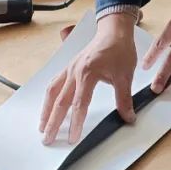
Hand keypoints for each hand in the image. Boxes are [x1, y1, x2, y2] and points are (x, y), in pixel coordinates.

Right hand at [39, 13, 136, 144]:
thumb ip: (124, 98)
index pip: (80, 104)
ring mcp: (70, 68)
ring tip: (42, 125)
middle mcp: (75, 71)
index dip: (76, 123)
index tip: (72, 138)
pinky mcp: (70, 67)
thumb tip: (128, 117)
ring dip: (47, 110)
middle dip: (53, 122)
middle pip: (60, 101)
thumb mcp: (125, 75)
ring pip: (53, 91)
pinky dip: (50, 96)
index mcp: (88, 74)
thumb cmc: (119, 49)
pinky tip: (49, 105)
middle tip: (47, 139)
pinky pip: (55, 83)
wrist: (114, 30)